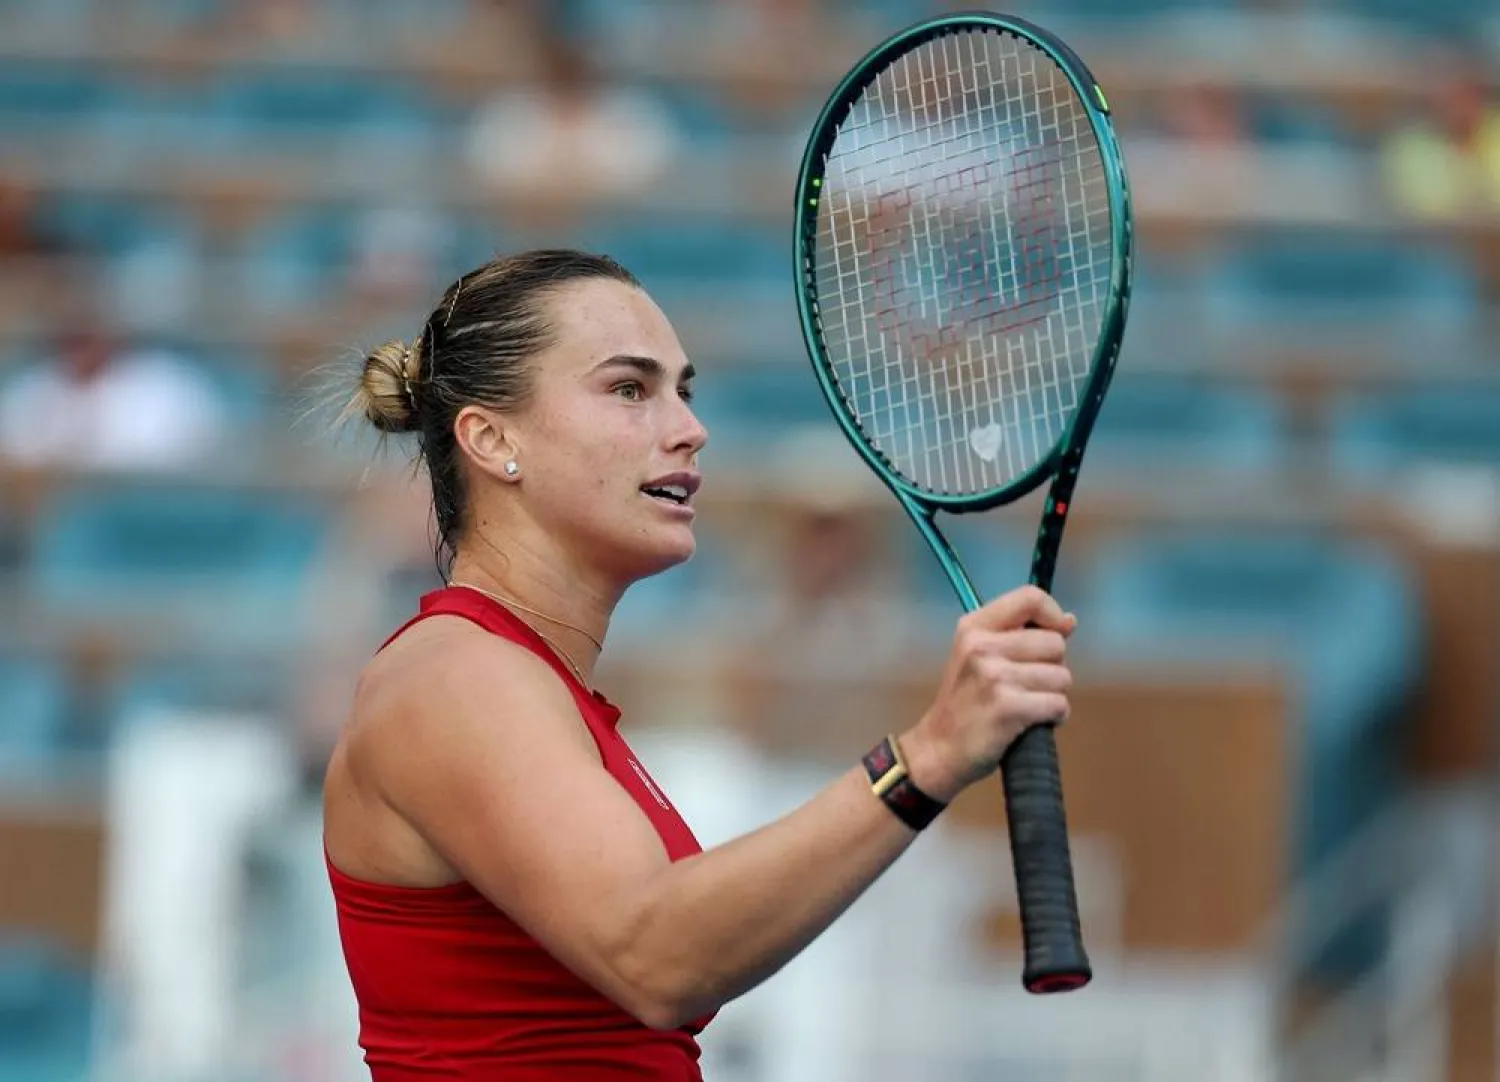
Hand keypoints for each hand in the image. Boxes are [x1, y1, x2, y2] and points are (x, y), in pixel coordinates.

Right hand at [901, 586, 1076, 800]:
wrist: (939, 748)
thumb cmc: (968, 702)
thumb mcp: (979, 656)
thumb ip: (1022, 634)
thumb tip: (1070, 621)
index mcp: (974, 627)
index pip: (1031, 597)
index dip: (1053, 615)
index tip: (1055, 633)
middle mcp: (981, 646)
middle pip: (1055, 643)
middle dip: (1052, 666)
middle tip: (1025, 685)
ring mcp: (994, 677)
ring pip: (1062, 677)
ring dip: (1052, 695)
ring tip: (1024, 705)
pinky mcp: (1008, 707)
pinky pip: (1059, 704)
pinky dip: (1053, 717)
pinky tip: (1030, 722)